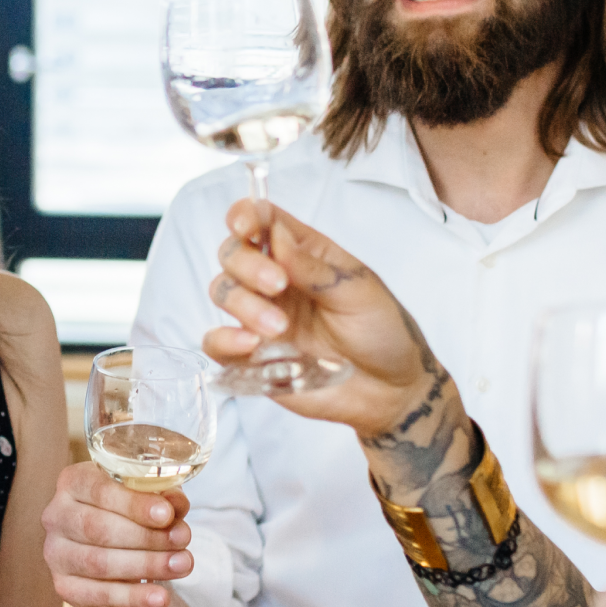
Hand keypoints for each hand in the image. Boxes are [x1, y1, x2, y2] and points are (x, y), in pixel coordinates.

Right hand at [40, 462, 192, 606]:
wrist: (113, 547)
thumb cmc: (130, 514)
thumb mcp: (149, 497)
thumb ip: (164, 498)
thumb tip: (176, 504)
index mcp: (73, 482)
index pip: (99, 490)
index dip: (134, 504)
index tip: (166, 514)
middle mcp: (57, 516)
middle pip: (98, 528)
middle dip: (146, 537)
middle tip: (182, 540)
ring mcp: (56, 553)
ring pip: (99, 563)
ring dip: (145, 566)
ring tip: (181, 565)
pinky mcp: (64, 586)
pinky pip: (97, 595)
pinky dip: (132, 598)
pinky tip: (158, 597)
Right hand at [205, 200, 442, 436]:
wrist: (390, 391)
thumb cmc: (383, 333)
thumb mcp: (359, 292)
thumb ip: (314, 268)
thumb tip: (276, 236)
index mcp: (303, 254)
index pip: (263, 220)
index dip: (246, 215)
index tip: (245, 227)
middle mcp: (275, 281)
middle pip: (232, 253)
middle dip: (247, 264)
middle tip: (278, 285)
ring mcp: (260, 317)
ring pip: (222, 292)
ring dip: (243, 304)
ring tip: (278, 327)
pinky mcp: (251, 356)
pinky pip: (215, 343)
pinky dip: (224, 340)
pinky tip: (251, 345)